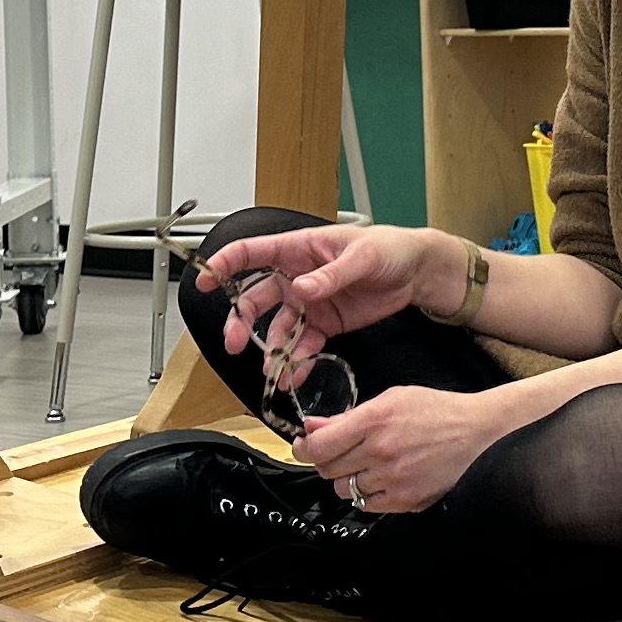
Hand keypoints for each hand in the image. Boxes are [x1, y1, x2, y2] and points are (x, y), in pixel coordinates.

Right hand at [196, 223, 443, 386]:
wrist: (416, 271)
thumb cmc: (388, 248)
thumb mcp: (361, 257)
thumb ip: (330, 275)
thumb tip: (303, 288)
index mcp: (299, 249)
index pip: (251, 252)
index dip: (224, 264)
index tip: (205, 280)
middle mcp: (297, 276)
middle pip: (256, 298)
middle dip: (241, 321)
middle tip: (233, 343)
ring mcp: (309, 301)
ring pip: (276, 327)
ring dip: (269, 348)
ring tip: (269, 369)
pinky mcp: (325, 322)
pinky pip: (303, 343)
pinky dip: (296, 359)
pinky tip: (294, 373)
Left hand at [291, 378, 528, 516]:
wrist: (478, 431)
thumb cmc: (434, 410)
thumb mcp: (390, 399)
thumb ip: (347, 416)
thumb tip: (310, 427)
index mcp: (375, 420)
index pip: (319, 446)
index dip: (303, 448)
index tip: (303, 445)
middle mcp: (381, 451)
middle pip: (327, 469)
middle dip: (327, 461)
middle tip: (339, 453)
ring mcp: (394, 479)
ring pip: (343, 490)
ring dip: (348, 478)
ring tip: (368, 464)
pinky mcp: (406, 501)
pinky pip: (366, 505)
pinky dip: (368, 493)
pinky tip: (382, 478)